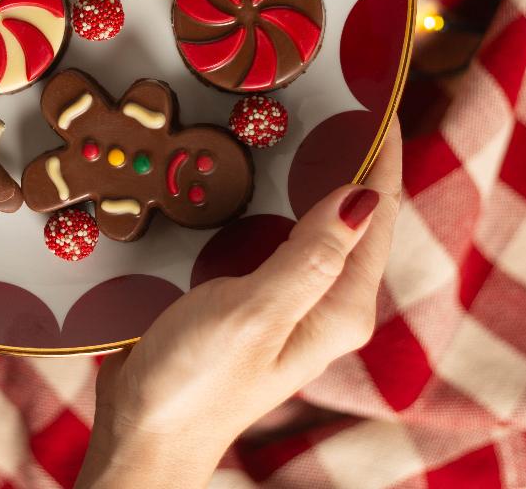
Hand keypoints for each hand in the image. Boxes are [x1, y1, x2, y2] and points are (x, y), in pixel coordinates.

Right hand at [76, 120, 402, 488]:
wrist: (144, 429)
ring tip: (296, 118)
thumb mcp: (255, 312)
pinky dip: (273, 196)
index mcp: (339, 306)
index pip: (376, 216)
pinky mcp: (253, 292)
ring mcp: (289, 297)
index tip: (371, 99)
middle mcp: (324, 300)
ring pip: (313, 220)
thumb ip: (310, 257)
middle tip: (330, 95)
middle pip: (353, 216)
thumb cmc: (198, 379)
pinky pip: (277, 232)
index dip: (381, 157)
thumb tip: (363, 195)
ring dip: (310, 172)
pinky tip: (249, 171)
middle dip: (351, 157)